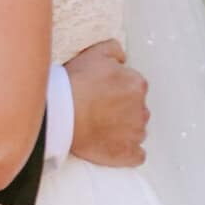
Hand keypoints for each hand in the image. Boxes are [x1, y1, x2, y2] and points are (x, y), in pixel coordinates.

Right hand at [64, 39, 149, 166]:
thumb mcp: (94, 53)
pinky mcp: (128, 153)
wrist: (63, 114)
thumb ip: (115, 50)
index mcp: (137, 85)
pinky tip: (113, 147)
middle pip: (136, 109)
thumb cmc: (76, 84)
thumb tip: (122, 58)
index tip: (102, 94)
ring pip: (137, 130)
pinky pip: (137, 155)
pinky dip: (128, 152)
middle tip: (99, 111)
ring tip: (101, 129)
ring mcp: (136, 133)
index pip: (134, 88)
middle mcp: (142, 109)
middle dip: (122, 110)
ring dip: (124, 130)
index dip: (117, 90)